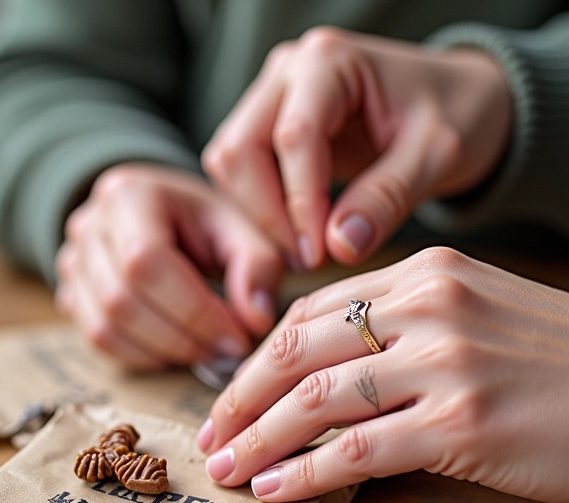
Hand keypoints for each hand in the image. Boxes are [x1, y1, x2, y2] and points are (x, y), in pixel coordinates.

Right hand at [56, 164, 282, 368]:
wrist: (160, 216)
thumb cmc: (201, 222)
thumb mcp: (239, 227)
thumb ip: (257, 266)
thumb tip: (254, 321)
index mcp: (129, 194)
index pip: (148, 261)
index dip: (193, 311)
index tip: (236, 338)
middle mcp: (89, 225)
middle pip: (122, 299)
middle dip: (180, 338)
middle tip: (223, 353)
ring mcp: (71, 262)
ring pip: (104, 326)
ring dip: (160, 352)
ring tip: (202, 352)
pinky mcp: (70, 294)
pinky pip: (95, 339)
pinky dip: (138, 356)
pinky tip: (172, 353)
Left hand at [198, 247, 568, 502]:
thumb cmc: (551, 364)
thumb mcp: (473, 317)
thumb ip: (396, 329)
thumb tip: (313, 374)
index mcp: (425, 274)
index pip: (308, 315)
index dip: (256, 363)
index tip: (227, 401)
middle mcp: (429, 306)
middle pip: (298, 353)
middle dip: (241, 401)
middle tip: (211, 439)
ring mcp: (445, 361)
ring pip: (317, 400)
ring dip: (261, 441)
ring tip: (229, 470)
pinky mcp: (462, 421)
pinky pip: (358, 450)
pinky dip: (306, 473)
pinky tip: (275, 488)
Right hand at [202, 28, 512, 267]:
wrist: (455, 103)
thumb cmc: (454, 114)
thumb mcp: (436, 155)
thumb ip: (387, 198)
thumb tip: (338, 247)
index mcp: (330, 60)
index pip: (293, 137)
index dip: (299, 204)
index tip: (318, 255)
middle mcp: (288, 71)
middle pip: (240, 149)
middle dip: (267, 213)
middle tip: (307, 259)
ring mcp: (271, 99)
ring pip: (230, 164)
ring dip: (258, 215)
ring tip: (305, 251)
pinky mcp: (267, 129)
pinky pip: (240, 176)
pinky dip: (260, 212)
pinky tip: (298, 235)